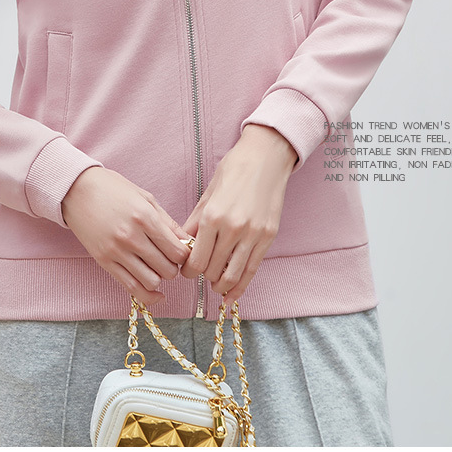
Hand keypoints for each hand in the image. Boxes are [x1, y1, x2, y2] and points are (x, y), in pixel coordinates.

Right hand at [61, 167, 192, 306]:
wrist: (77, 190)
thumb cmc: (113, 189)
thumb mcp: (145, 198)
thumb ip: (168, 222)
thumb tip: (188, 242)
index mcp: (145, 217)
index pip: (177, 251)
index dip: (185, 254)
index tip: (182, 250)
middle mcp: (131, 237)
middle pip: (167, 269)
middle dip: (174, 267)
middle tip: (170, 258)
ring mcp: (116, 251)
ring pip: (152, 281)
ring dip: (160, 278)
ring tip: (157, 267)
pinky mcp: (104, 262)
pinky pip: (131, 287)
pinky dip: (148, 295)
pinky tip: (157, 293)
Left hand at [180, 125, 296, 308]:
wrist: (266, 157)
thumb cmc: (234, 169)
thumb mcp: (208, 193)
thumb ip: (195, 223)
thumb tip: (183, 246)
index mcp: (213, 216)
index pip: (196, 260)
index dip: (188, 271)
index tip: (186, 271)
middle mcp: (233, 228)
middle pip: (213, 270)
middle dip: (204, 277)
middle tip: (201, 274)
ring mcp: (253, 234)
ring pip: (233, 275)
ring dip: (221, 285)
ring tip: (216, 286)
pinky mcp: (268, 237)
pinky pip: (253, 269)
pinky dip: (241, 286)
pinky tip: (232, 295)